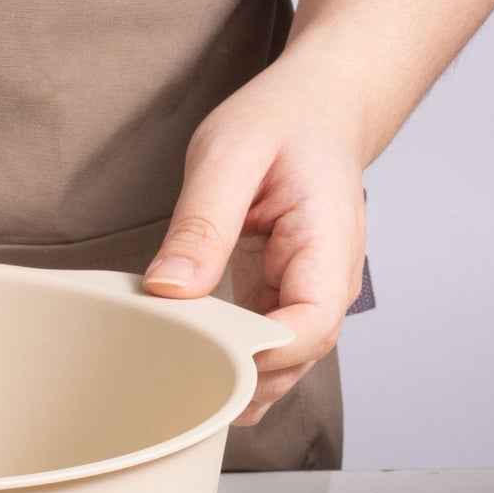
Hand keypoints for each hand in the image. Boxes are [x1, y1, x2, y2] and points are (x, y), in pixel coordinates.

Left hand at [143, 47, 367, 424]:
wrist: (318, 104)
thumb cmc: (283, 119)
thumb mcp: (230, 155)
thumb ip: (201, 226)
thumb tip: (170, 289)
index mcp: (326, 247)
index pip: (308, 327)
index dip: (259, 356)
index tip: (202, 356)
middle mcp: (327, 282)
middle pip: (293, 361)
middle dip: (237, 380)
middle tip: (166, 383)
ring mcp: (305, 294)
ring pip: (277, 364)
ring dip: (231, 380)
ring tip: (170, 388)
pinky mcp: (279, 295)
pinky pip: (258, 343)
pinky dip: (226, 360)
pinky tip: (188, 369)